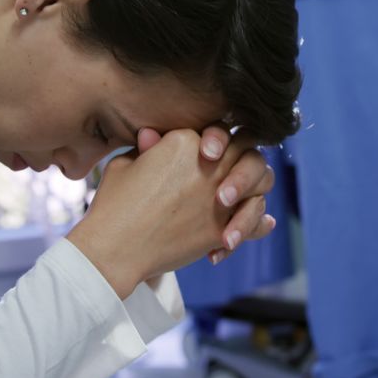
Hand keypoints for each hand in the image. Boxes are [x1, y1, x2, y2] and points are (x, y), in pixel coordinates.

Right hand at [66, 128, 269, 298]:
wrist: (115, 247)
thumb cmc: (114, 203)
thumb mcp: (126, 163)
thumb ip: (148, 148)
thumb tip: (154, 136)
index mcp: (185, 140)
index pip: (218, 130)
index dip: (216, 140)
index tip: (206, 153)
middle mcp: (211, 165)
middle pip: (248, 149)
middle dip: (244, 158)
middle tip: (231, 173)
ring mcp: (220, 197)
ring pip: (263, 180)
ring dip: (257, 186)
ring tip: (241, 197)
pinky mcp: (222, 228)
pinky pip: (257, 222)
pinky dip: (259, 223)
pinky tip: (263, 223)